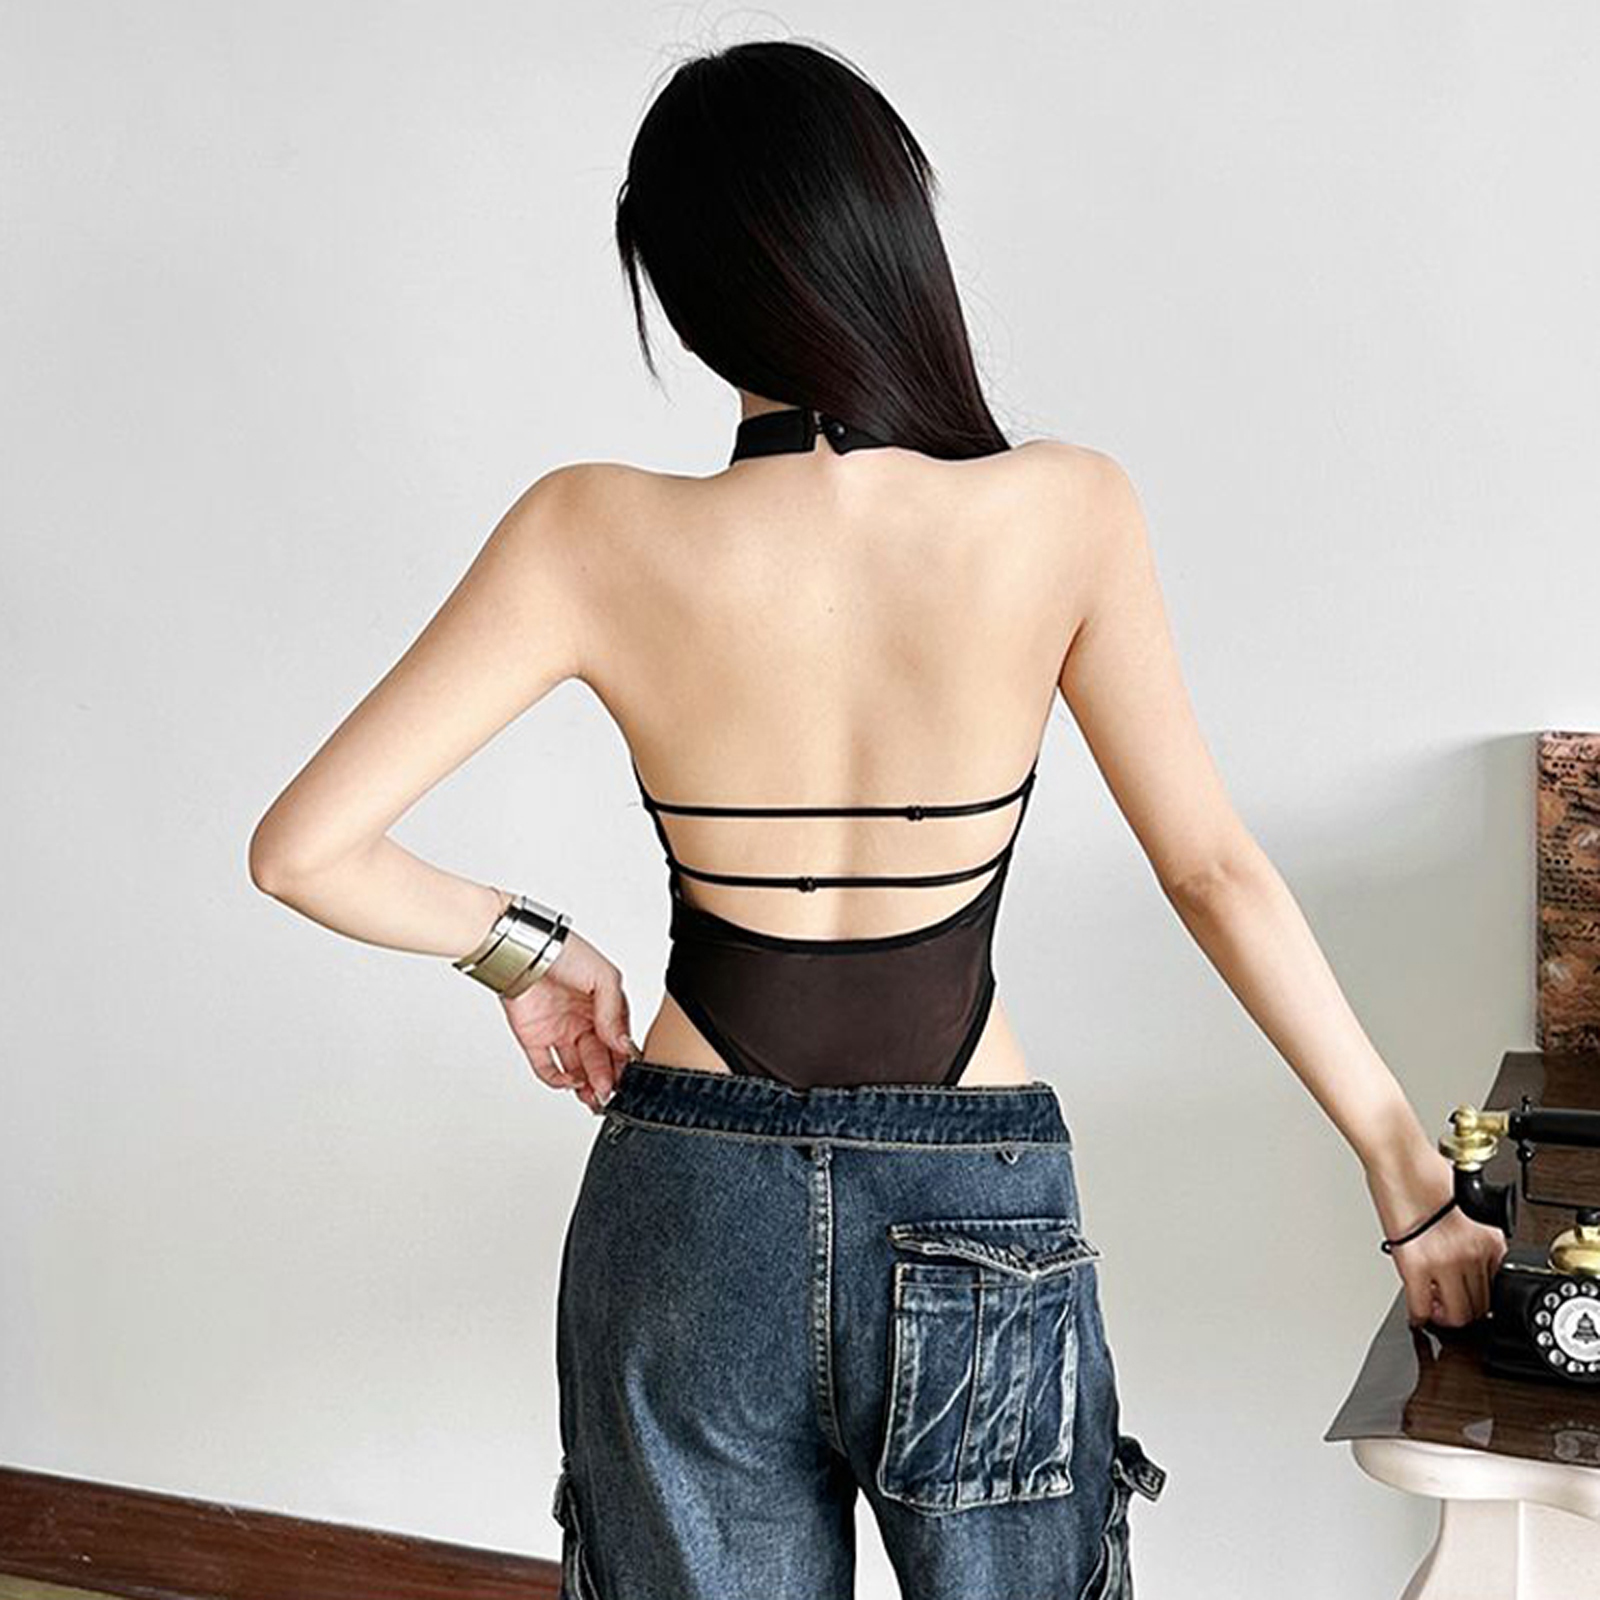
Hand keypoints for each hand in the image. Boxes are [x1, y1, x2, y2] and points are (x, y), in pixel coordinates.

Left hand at [498, 928, 639, 1113]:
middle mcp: (582, 1022)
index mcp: (603, 1008)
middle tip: (609, 1092)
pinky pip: (546, 1068)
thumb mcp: (604, 977)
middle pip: (598, 1060)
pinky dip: (557, 1081)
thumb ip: (614, 1013)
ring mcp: (558, 1032)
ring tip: (594, 1098)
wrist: (522, 951)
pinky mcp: (534, 1040)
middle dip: (606, 1079)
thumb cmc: (563, 953)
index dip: (624, 1062)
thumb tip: (623, 1045)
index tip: (628, 1078)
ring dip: (586, 1087)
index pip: (618, 1043)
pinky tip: (570, 1083)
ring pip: (576, 1069)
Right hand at [1365, 1145, 1507, 1328]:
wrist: (1398, 1156)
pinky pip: (1421, 1305)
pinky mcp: (1414, 1264)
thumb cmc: (1426, 1169)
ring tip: (1434, 1307)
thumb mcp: (1469, 1206)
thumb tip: (1469, 1258)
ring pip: (1456, 1313)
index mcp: (1489, 1238)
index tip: (1473, 1296)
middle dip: (1466, 1308)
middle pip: (1480, 1304)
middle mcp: (1471, 1252)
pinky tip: (1417, 1313)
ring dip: (1445, 1315)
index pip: (1496, 1285)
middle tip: (1452, 1305)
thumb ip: (1475, 1235)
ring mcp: (1445, 1261)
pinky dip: (1420, 1315)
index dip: (1482, 1294)